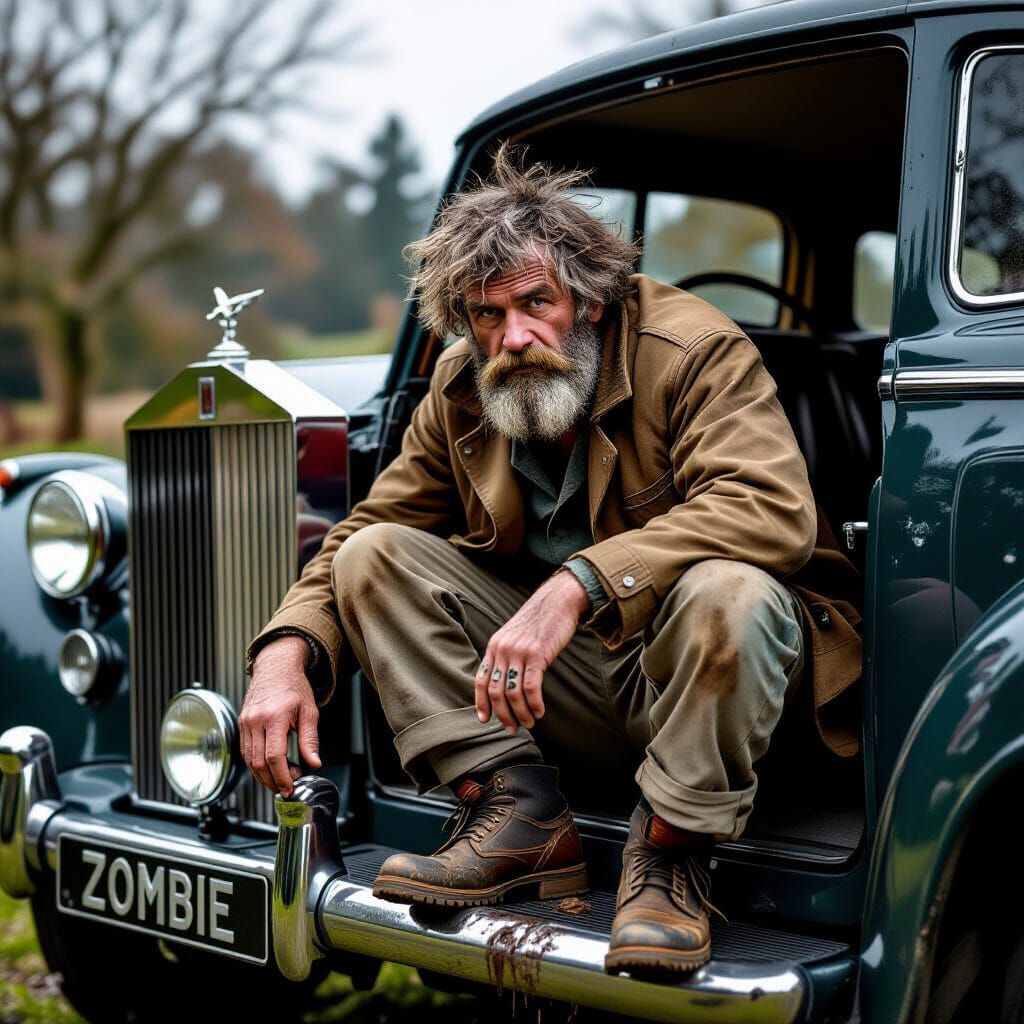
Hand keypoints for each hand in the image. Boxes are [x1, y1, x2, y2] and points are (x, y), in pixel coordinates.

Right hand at [240, 636, 321, 796]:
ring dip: (263, 775)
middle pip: (259, 762)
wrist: (276, 668)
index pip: (275, 755)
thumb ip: (310, 740)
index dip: (282, 776)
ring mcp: (246, 722)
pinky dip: (255, 764)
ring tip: (279, 780)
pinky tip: (268, 768)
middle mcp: (256, 720)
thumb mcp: (310, 711)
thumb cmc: (294, 687)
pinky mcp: (241, 724)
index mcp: (275, 716)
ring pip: (249, 760)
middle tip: (286, 787)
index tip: (290, 787)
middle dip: (272, 780)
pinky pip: (245, 751)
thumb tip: (314, 763)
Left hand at [476, 570, 589, 733]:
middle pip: (495, 691)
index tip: (485, 719)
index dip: (481, 703)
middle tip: (512, 728)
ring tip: (529, 722)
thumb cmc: (539, 622)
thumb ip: (506, 656)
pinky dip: (534, 704)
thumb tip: (504, 683)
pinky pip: (530, 687)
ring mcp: (519, 652)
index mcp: (494, 646)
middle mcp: (503, 650)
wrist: (557, 601)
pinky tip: (540, 711)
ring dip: (520, 713)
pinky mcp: (537, 654)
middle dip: (502, 715)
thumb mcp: (514, 637)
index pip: (480, 679)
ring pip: (512, 693)